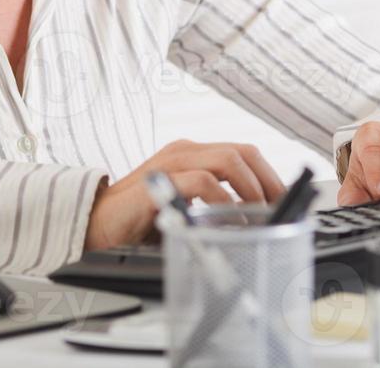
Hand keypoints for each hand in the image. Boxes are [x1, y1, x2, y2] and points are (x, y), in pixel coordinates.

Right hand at [84, 139, 286, 250]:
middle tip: (279, 209)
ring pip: (226, 160)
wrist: (93, 227)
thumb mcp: (186, 211)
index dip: (269, 174)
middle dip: (268, 180)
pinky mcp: (157, 184)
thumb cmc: (138, 221)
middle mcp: (183, 153)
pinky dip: (221, 202)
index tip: (286, 200)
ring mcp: (169, 165)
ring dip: (250, 189)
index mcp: (191, 156)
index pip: (242, 152)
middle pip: (241, 151)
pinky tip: (227, 221)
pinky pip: (200, 182)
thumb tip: (256, 226)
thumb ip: (215, 210)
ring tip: (258, 216)